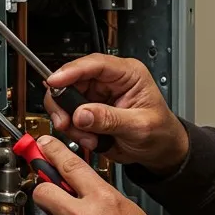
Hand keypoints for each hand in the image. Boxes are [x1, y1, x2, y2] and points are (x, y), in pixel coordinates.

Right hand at [44, 54, 188, 173]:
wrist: (160, 150)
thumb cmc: (160, 132)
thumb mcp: (139, 127)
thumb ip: (109, 119)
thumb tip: (81, 113)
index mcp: (128, 74)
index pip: (95, 64)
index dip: (71, 71)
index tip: (54, 82)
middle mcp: (110, 81)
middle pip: (73, 79)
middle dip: (64, 103)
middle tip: (64, 121)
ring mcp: (97, 96)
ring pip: (66, 99)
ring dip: (70, 121)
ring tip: (88, 137)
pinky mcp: (89, 111)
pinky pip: (70, 117)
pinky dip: (74, 131)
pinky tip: (90, 139)